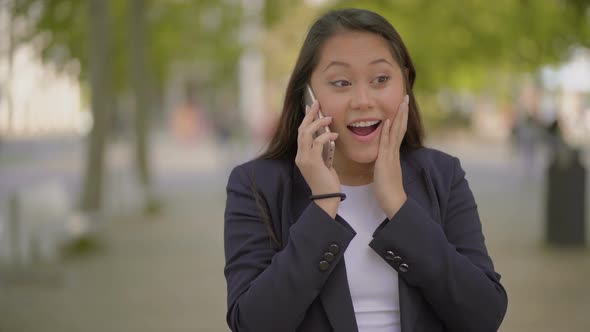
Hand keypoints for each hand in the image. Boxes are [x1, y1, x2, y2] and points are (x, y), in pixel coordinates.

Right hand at [295, 100, 340, 216]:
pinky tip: (334, 134)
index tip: (311, 108)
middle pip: (301, 130)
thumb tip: (327, 138)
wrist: (326, 198)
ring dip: (317, 123)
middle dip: (309, 115)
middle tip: (317, 103)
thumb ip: (323, 152)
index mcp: (302, 156)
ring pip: (306, 134)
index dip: (306, 119)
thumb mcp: (325, 164)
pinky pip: (317, 143)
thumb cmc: (327, 182)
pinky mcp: (312, 162)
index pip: (302, 133)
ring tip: (328, 117)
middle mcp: (300, 156)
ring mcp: (304, 159)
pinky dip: (325, 136)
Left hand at [374, 95, 408, 218]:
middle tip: (406, 97)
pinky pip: (387, 144)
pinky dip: (388, 132)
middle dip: (402, 112)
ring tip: (402, 102)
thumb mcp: (384, 171)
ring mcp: (391, 156)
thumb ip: (384, 162)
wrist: (393, 202)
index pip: (397, 132)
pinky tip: (388, 121)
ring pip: (396, 132)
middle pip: (400, 128)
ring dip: (398, 116)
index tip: (402, 106)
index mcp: (393, 154)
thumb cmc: (388, 190)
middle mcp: (394, 152)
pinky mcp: (385, 161)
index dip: (400, 118)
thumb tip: (381, 156)